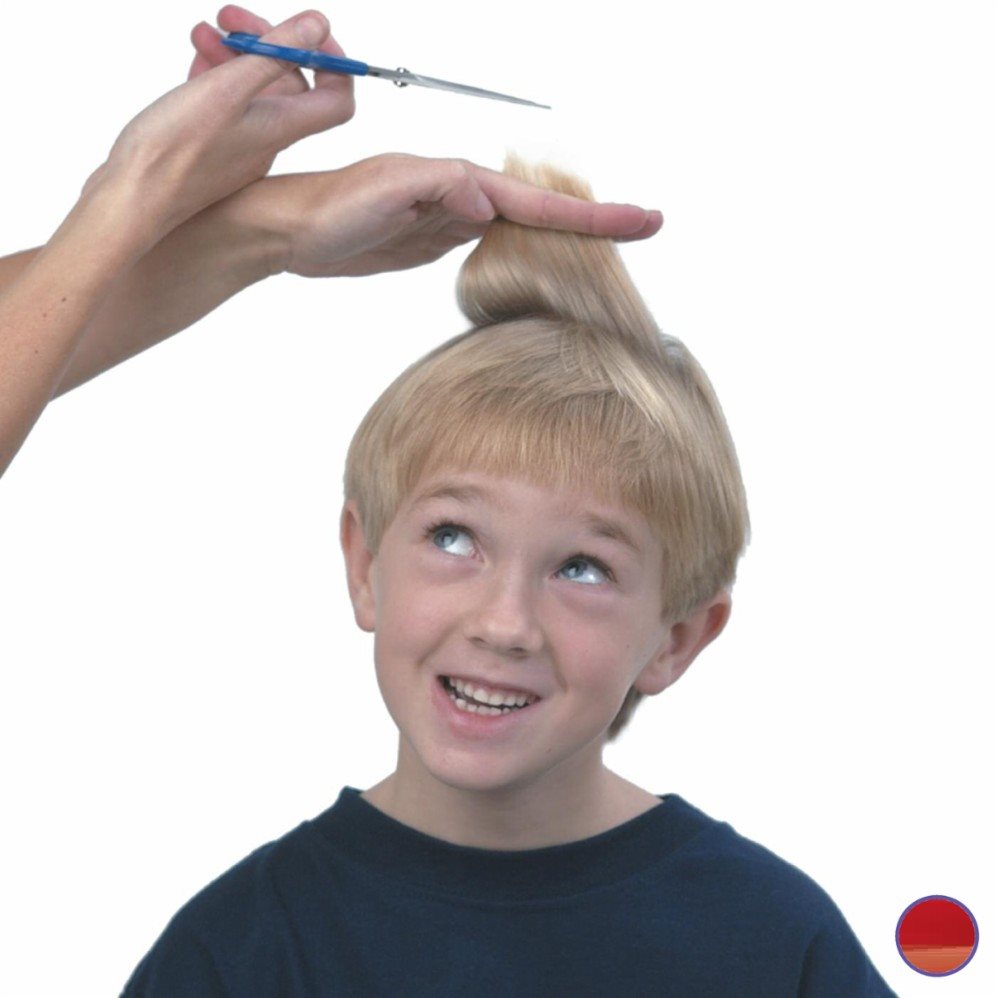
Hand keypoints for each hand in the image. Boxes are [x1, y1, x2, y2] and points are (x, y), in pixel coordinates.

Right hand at [82, 6, 353, 244]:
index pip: (335, 98)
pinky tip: (194, 57)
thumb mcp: (228, 89)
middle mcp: (268, 138)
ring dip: (233, 53)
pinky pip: (225, 103)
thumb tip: (319, 24)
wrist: (132, 201)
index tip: (306, 32)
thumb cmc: (175, 151)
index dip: (332, 62)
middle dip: (266, 40)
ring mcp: (240, 145)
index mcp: (282, 127)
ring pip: (251, 88)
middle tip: (229, 15)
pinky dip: (215, 74)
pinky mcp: (212, 148)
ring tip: (202, 30)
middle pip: (289, 82)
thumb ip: (276, 55)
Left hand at [242, 154, 663, 278]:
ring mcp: (451, 218)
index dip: (587, 213)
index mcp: (457, 184)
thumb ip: (435, 190)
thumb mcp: (381, 194)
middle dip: (595, 218)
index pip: (535, 201)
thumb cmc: (326, 209)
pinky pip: (494, 242)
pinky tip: (541, 256)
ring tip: (614, 240)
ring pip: (523, 226)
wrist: (289, 229)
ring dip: (568, 232)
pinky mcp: (435, 238)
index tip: (636, 219)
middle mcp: (461, 197)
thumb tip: (487, 201)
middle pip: (542, 210)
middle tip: (647, 224)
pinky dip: (526, 246)